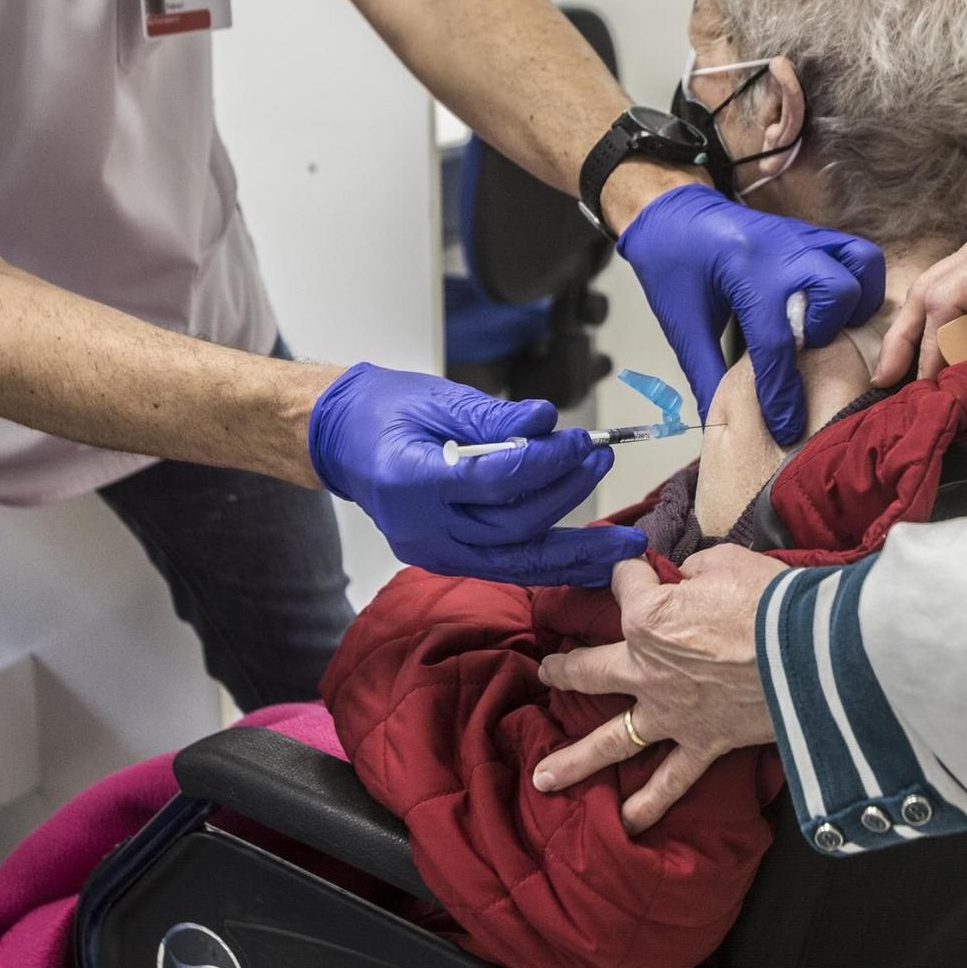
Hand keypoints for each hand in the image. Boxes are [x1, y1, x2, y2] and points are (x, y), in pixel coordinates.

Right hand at [308, 364, 645, 585]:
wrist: (343, 443)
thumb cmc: (385, 412)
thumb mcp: (435, 398)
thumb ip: (492, 418)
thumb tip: (545, 421)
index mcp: (411, 481)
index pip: (494, 481)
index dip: (546, 462)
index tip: (582, 440)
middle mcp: (422, 528)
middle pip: (511, 525)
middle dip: (566, 493)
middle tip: (601, 459)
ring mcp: (433, 552)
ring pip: (516, 560)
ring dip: (574, 551)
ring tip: (623, 543)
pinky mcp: (448, 561)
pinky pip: (508, 569)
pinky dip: (552, 567)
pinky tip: (591, 564)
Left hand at [534, 546, 785, 832]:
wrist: (811, 653)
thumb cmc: (769, 600)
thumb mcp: (725, 562)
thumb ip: (694, 572)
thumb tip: (690, 580)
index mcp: (648, 618)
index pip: (626, 584)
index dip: (633, 571)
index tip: (643, 566)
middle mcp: (646, 669)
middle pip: (590, 668)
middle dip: (563, 669)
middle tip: (546, 673)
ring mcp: (671, 713)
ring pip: (612, 739)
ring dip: (575, 760)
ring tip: (543, 778)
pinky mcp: (704, 743)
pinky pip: (671, 781)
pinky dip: (648, 804)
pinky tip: (626, 824)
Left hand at [618, 185, 884, 445]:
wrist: (670, 211)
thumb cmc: (671, 264)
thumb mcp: (682, 323)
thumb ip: (706, 374)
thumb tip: (720, 426)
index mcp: (743, 271)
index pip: (776, 343)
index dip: (783, 394)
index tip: (787, 427)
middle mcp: (781, 249)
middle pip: (835, 292)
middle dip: (826, 332)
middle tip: (802, 350)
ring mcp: (802, 236)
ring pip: (860, 266)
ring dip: (852, 304)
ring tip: (827, 327)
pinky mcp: (813, 234)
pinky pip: (857, 254)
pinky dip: (859, 283)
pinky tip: (833, 308)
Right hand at [873, 220, 966, 384]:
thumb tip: (950, 388)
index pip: (945, 298)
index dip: (932, 346)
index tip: (928, 386)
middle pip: (926, 290)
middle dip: (907, 340)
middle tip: (884, 381)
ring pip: (929, 294)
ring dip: (914, 336)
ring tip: (892, 376)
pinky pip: (947, 299)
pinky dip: (934, 331)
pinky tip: (920, 360)